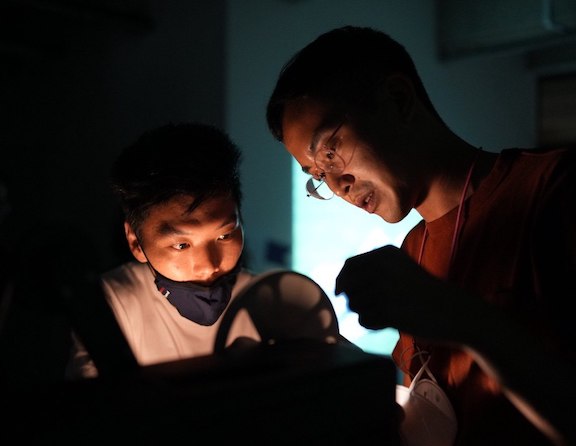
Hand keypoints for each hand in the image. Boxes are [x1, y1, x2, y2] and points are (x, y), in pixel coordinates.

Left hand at [335, 245, 481, 341]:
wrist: (454, 311)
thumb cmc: (424, 291)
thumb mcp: (400, 267)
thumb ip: (372, 270)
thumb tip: (340, 284)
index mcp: (385, 254)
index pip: (349, 265)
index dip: (342, 280)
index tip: (341, 291)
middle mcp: (382, 268)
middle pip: (347, 285)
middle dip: (352, 298)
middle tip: (367, 306)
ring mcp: (384, 289)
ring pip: (354, 303)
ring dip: (363, 311)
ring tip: (383, 313)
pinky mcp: (387, 312)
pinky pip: (363, 320)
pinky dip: (371, 323)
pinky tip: (388, 322)